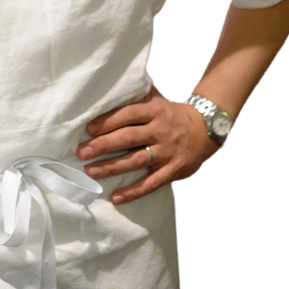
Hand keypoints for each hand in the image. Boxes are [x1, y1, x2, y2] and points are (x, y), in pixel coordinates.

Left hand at [76, 85, 220, 204]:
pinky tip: (116, 197)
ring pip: (136, 160)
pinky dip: (133, 191)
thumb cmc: (172, 113)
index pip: (128, 114)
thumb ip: (136, 96)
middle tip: (82, 152)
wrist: (207, 128)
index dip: (107, 121)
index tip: (88, 129)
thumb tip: (107, 91)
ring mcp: (168, 151)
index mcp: (155, 110)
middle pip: (128, 137)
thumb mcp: (158, 99)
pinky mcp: (174, 170)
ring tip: (91, 171)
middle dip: (103, 145)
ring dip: (112, 167)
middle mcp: (161, 130)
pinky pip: (151, 183)